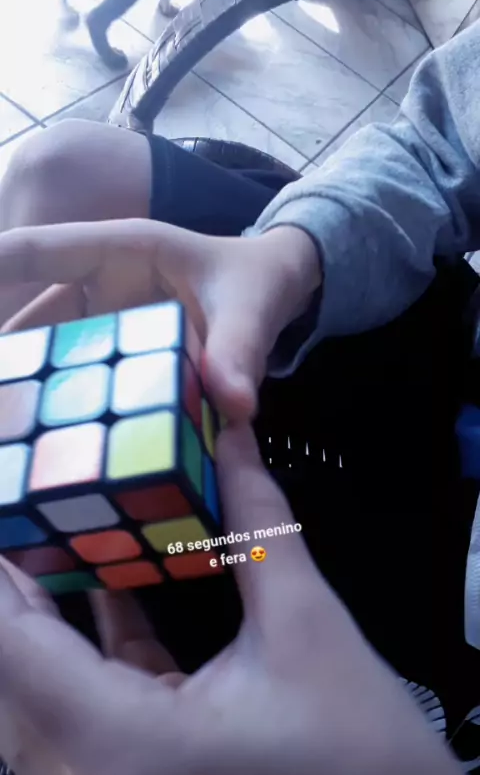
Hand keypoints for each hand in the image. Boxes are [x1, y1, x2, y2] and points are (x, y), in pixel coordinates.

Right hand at [0, 219, 320, 420]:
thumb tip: (234, 406)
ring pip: (48, 351)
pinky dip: (56, 406)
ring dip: (21, 384)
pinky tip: (38, 442)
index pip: (40, 249)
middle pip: (31, 311)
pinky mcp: (119, 360)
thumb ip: (242, 349)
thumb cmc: (258, 280)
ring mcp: (106, 325)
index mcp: (124, 251)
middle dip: (5, 350)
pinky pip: (78, 381)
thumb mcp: (253, 306)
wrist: (277, 293)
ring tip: (9, 424)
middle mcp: (102, 286)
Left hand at [0, 425, 459, 774]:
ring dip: (47, 603)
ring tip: (53, 520)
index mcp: (119, 743)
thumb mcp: (305, 625)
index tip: (11, 491)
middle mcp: (94, 768)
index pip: (13, 645)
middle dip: (17, 577)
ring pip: (48, 678)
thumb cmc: (361, 752)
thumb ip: (257, 525)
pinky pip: (91, 689)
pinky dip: (92, 630)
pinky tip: (108, 570)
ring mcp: (114, 771)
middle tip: (31, 495)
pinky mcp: (140, 763)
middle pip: (19, 661)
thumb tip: (233, 436)